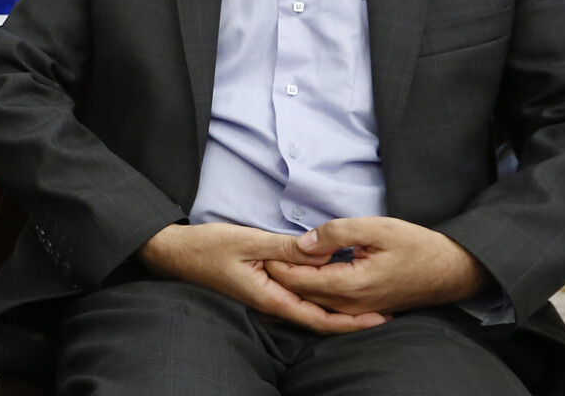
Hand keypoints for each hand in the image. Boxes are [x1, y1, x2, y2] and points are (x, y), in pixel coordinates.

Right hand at [138, 222, 390, 333]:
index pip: (319, 319)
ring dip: (338, 307)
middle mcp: (272, 304)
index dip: (352, 322)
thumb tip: (324, 253)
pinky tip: (331, 285)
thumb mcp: (249, 242)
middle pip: (319, 319)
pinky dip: (319, 295)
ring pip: (309, 308)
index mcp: (271, 298)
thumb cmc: (208, 247)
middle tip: (387, 310)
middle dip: (353, 318)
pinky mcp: (263, 288)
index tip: (381, 318)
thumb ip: (287, 249)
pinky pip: (297, 297)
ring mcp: (267, 297)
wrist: (176, 254)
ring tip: (369, 300)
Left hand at [265, 216, 491, 314]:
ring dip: (292, 283)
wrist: (451, 271)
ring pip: (312, 301)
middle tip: (260, 253)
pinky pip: (327, 304)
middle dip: (279, 274)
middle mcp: (350, 305)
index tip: (260, 246)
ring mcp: (357, 310)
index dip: (276, 263)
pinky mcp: (363, 309)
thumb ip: (335, 233)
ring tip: (274, 262)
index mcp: (349, 285)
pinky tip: (301, 275)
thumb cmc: (416, 246)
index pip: (297, 279)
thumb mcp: (375, 228)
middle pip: (300, 293)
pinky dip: (309, 291)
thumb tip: (302, 242)